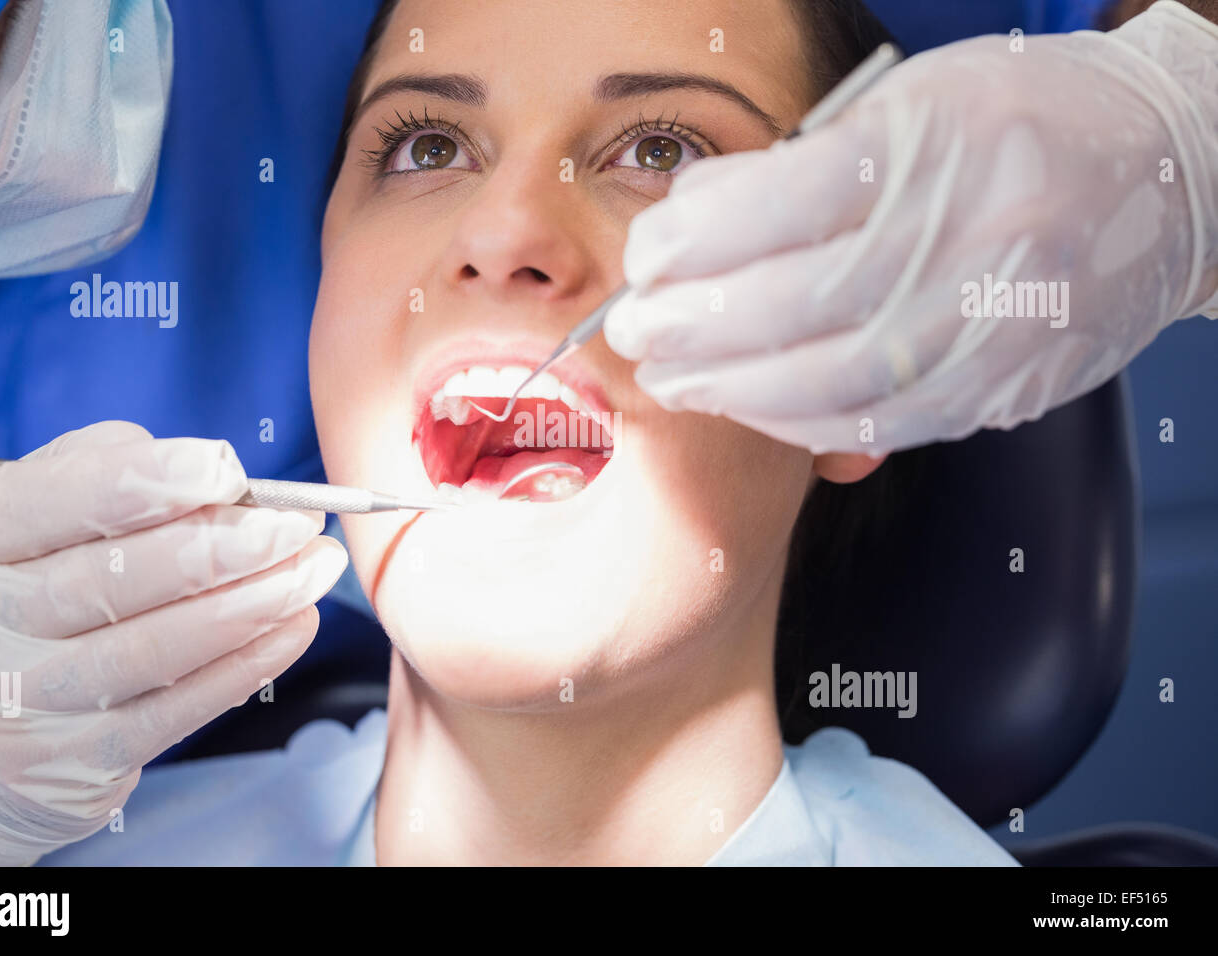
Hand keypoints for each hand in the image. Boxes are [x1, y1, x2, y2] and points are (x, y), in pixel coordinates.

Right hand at [0, 421, 347, 865]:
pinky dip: (246, 666)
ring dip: (254, 604)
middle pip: (113, 580)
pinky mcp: (72, 762)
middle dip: (225, 546)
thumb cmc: (10, 597)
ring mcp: (22, 704)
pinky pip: (174, 712)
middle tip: (296, 524)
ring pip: (153, 649)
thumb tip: (204, 470)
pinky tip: (293, 627)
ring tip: (313, 570)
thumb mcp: (16, 524)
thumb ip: (94, 474)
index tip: (226, 468)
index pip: (50, 503)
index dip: (146, 482)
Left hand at [605, 3, 1217, 453]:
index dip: (698, 243)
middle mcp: (981, 239)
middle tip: (636, 333)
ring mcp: (1001, 324)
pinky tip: (753, 407)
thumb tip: (691, 224)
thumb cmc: (1017, 124)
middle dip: (697, 329)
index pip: (790, 205)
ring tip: (675, 380)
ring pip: (838, 384)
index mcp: (947, 146)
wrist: (1156, 175)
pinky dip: (803, 424)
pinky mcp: (1007, 386)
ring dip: (736, 392)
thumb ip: (802, 166)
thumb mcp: (912, 106)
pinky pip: (884, 424)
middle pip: (802, 306)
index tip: (645, 261)